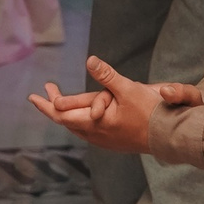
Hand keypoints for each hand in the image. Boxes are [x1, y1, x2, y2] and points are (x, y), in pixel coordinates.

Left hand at [28, 57, 183, 155]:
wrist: (169, 137)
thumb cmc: (151, 113)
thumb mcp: (128, 89)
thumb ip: (107, 76)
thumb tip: (90, 60)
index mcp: (96, 123)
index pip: (62, 115)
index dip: (47, 104)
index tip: (34, 96)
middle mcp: (97, 135)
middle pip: (67, 121)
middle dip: (54, 106)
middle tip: (44, 94)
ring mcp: (105, 141)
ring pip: (78, 127)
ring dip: (68, 113)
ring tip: (58, 102)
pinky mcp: (113, 143)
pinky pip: (89, 132)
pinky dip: (80, 121)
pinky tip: (81, 118)